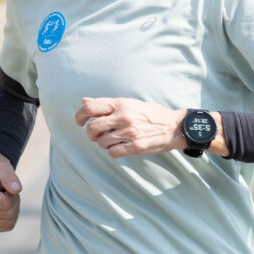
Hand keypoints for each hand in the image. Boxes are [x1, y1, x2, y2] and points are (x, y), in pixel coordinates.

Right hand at [0, 151, 21, 232]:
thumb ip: (10, 177)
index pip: (6, 203)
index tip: (5, 188)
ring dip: (14, 209)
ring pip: (10, 221)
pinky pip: (8, 226)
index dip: (12, 194)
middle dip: (14, 202)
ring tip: (4, 200)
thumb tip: (17, 189)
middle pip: (9, 214)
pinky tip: (3, 209)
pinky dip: (11, 218)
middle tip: (7, 193)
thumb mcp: (4, 169)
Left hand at [75, 97, 228, 157]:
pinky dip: (112, 151)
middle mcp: (124, 117)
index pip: (90, 108)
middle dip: (90, 133)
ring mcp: (129, 132)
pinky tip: (119, 147)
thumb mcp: (130, 103)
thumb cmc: (151, 114)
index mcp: (121, 104)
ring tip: (112, 140)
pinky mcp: (135, 146)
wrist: (174, 127)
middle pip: (92, 127)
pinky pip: (112, 152)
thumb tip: (84, 101)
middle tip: (96, 135)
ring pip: (101, 142)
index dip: (79, 116)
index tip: (79, 122)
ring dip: (102, 143)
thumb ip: (107, 104)